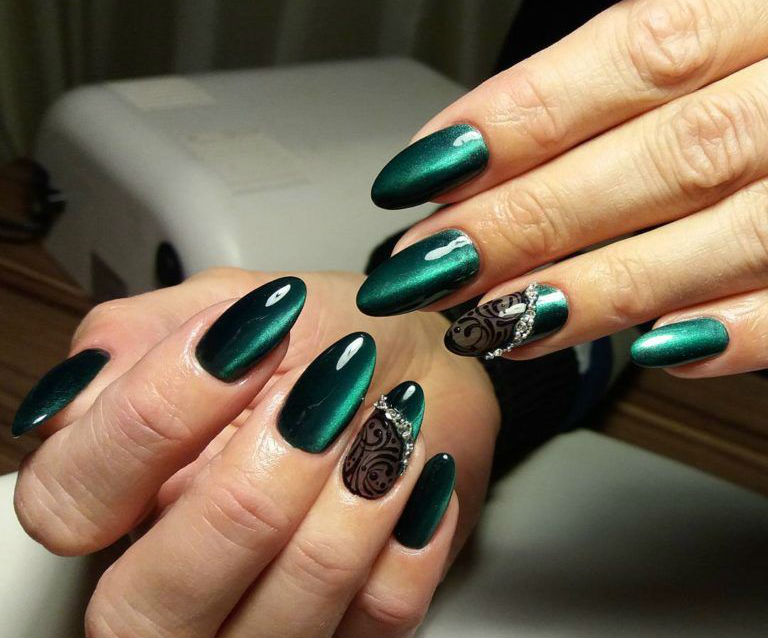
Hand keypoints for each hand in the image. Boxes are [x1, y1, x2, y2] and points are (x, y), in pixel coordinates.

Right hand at [13, 268, 498, 636]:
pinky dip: (408, 536)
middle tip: (320, 408)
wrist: (419, 364)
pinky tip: (413, 474)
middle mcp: (178, 572)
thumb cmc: (324, 337)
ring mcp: (262, 614)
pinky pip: (375, 622)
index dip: (151, 419)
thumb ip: (139, 334)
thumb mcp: (224, 301)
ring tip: (384, 430)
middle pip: (150, 609)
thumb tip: (83, 385)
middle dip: (247, 499)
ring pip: (273, 629)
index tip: (246, 343)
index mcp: (123, 491)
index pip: (69, 503)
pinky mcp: (349, 626)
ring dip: (345, 510)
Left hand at [358, 0, 767, 375]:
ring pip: (727, 231)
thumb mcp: (729, 31)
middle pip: (664, 153)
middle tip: (431, 268)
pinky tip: (649, 351)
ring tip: (500, 321)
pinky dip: (737, 328)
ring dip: (600, 288)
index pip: (635, 51)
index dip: (517, 118)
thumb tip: (491, 155)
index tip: (422, 175)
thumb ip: (636, 79)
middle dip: (531, 219)